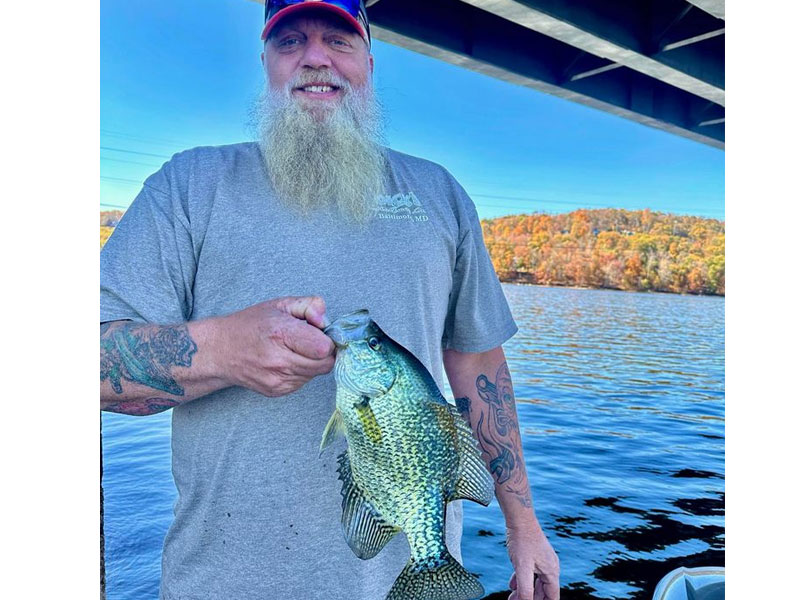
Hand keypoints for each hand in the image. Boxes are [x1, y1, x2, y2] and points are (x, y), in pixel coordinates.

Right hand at [217, 296, 334, 396]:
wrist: (221, 351)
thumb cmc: (250, 325)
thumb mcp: (280, 304)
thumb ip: (309, 306)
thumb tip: (326, 321)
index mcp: (280, 334)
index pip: (324, 348)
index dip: (327, 339)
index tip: (319, 332)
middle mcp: (279, 361)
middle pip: (325, 364)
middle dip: (324, 352)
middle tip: (310, 340)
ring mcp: (278, 380)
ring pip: (316, 373)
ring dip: (313, 362)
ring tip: (295, 349)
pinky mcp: (277, 391)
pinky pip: (304, 381)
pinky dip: (302, 371)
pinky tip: (287, 360)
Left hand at [506, 521, 559, 599]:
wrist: (520, 519)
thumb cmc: (522, 541)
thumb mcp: (522, 568)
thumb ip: (525, 588)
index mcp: (552, 572)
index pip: (552, 597)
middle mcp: (550, 567)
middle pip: (543, 592)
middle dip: (530, 599)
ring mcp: (543, 561)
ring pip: (535, 583)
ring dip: (524, 591)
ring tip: (511, 597)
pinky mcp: (534, 555)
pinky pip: (530, 573)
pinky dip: (522, 581)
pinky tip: (512, 585)